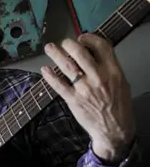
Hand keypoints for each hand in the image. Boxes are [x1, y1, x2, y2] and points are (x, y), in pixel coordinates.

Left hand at [41, 33, 135, 162]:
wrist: (115, 130)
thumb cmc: (118, 106)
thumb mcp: (121, 82)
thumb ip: (108, 67)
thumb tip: (93, 53)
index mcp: (113, 72)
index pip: (102, 47)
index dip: (90, 38)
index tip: (82, 37)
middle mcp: (99, 78)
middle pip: (81, 53)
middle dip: (69, 44)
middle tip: (63, 42)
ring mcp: (85, 89)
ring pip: (67, 66)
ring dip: (56, 54)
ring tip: (49, 48)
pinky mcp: (74, 100)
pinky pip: (59, 85)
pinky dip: (50, 76)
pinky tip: (44, 70)